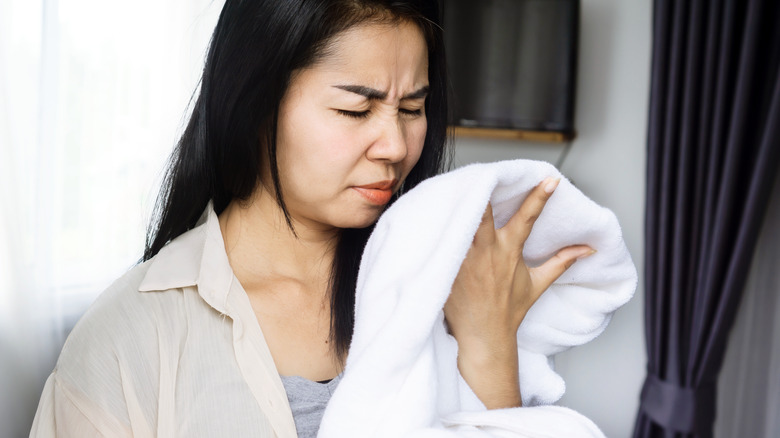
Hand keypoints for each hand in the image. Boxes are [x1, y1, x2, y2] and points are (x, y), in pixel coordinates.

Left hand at [444, 177, 594, 408]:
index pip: (527, 217)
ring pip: (457, 221)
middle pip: (481, 211)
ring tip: (451, 183)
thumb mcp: (537, 283)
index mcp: (509, 251)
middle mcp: (486, 251)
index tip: (550, 179)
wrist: (482, 336)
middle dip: (481, 191)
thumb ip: (561, 262)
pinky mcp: (446, 266)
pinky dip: (436, 225)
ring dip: (455, 203)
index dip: (540, 197)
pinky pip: (439, 240)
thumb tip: (588, 249)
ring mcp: (463, 258)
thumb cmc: (508, 310)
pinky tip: (430, 209)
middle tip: (481, 173)